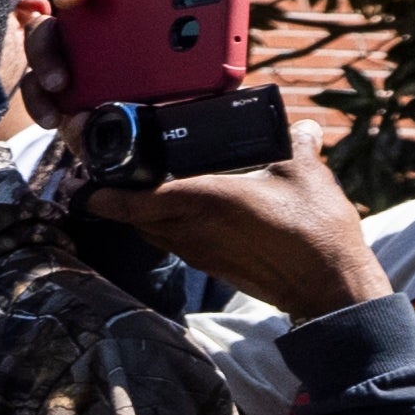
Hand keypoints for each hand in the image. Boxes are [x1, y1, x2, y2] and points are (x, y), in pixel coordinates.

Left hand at [120, 138, 385, 315]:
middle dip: (116, 197)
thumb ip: (297, 145)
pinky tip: (181, 212)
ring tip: (140, 187)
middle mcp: (190, 230)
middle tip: (110, 173)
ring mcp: (198, 252)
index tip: (86, 183)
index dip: (104, 192)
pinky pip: (173, 243)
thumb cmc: (314, 231)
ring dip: (140, 214)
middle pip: (134, 216)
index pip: (134, 199)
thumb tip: (302, 126)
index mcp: (203, 201)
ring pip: (151, 232)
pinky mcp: (211, 265)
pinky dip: (164, 227)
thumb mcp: (306, 174)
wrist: (328, 287)